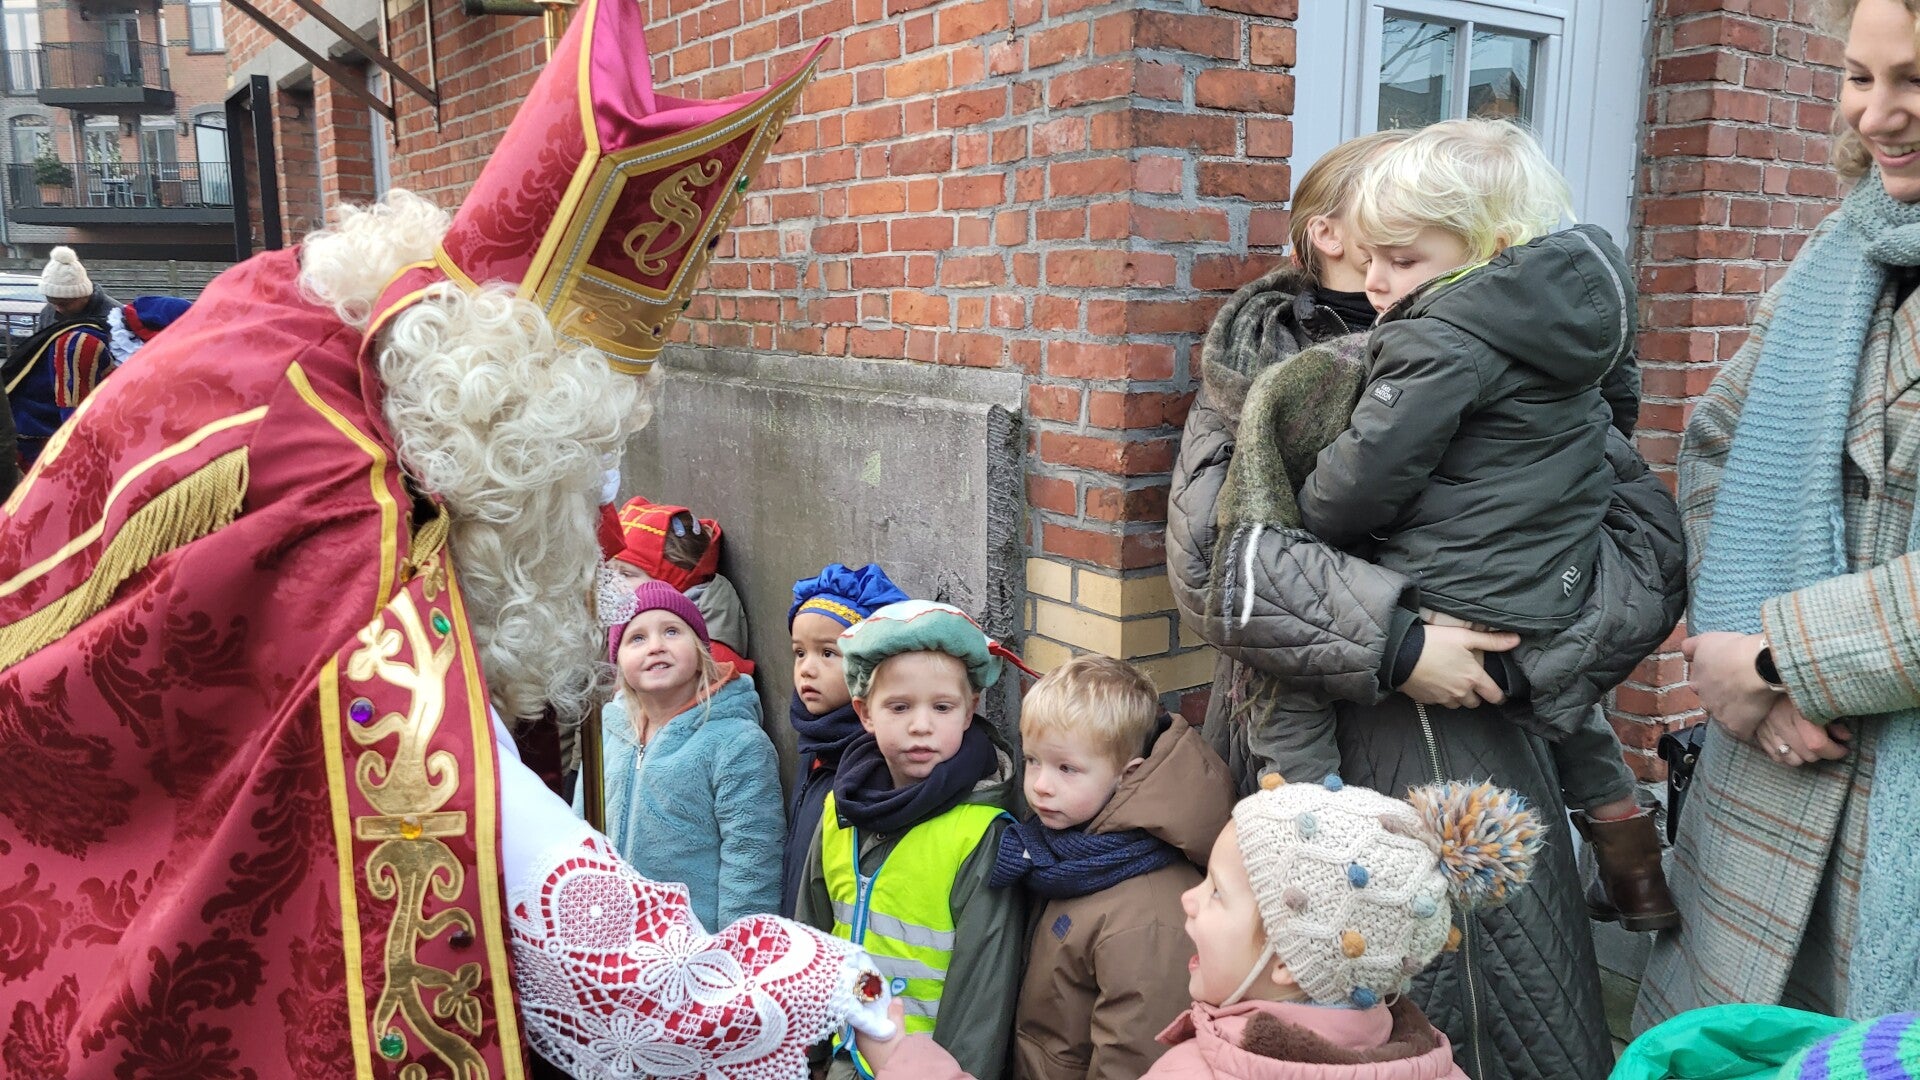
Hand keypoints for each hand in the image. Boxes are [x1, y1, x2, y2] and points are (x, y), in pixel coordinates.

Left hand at [853, 1000, 906, 1074]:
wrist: (896, 1073)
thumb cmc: (893, 1051)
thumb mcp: (896, 1030)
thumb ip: (895, 1013)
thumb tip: (895, 999)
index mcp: (861, 1031)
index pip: (858, 1012)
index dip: (865, 1001)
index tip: (872, 992)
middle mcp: (860, 1038)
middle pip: (864, 1018)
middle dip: (872, 1009)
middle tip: (882, 998)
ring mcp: (866, 1045)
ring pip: (869, 1026)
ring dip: (876, 1018)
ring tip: (887, 1009)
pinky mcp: (873, 1051)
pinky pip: (873, 1033)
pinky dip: (879, 1026)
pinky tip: (887, 1024)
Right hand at [1399, 625, 1519, 708]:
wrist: (1401, 654)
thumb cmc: (1434, 642)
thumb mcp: (1464, 636)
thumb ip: (1491, 641)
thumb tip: (1516, 640)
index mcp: (1473, 677)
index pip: (1494, 695)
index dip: (1499, 696)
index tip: (1499, 695)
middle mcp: (1461, 692)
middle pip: (1475, 703)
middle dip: (1476, 695)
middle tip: (1470, 682)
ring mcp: (1443, 698)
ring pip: (1458, 703)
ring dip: (1458, 696)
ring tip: (1451, 681)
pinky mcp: (1428, 700)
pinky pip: (1440, 702)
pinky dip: (1441, 695)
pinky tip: (1435, 682)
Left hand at [1684, 632, 1777, 740]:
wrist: (1756, 666)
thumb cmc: (1732, 650)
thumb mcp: (1705, 640)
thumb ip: (1690, 647)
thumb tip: (1686, 655)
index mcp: (1696, 682)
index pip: (1701, 686)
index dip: (1715, 682)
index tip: (1728, 676)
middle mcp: (1704, 701)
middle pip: (1712, 702)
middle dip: (1723, 698)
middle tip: (1742, 689)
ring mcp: (1719, 716)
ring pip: (1725, 717)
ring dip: (1736, 712)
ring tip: (1752, 702)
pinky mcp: (1737, 728)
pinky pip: (1742, 732)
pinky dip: (1748, 727)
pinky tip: (1757, 718)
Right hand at [1751, 696, 1850, 767]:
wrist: (1767, 675)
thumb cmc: (1799, 686)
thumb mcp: (1819, 700)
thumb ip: (1833, 720)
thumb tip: (1845, 737)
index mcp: (1797, 712)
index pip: (1816, 744)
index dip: (1834, 751)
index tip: (1843, 748)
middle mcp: (1780, 723)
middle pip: (1807, 755)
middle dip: (1822, 754)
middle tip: (1828, 745)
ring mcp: (1767, 730)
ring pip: (1791, 759)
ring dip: (1803, 756)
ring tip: (1810, 746)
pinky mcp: (1758, 733)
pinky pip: (1775, 756)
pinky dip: (1786, 754)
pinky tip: (1794, 746)